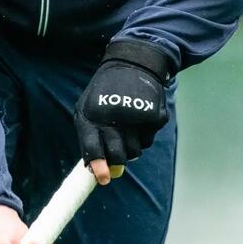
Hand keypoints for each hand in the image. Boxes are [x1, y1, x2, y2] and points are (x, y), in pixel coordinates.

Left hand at [74, 39, 171, 184]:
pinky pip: (148, 140)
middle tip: (118, 155)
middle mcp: (114, 117)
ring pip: (135, 151)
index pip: (92, 146)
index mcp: (92, 115)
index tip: (104, 179)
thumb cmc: (105, 92)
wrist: (132, 64)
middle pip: (118, 155)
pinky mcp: (154, 116)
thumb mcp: (88, 108)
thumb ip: (90, 139)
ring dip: (131, 146)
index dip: (98, 165)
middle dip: (118, 160)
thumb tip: (100, 171)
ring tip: (126, 127)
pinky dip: (143, 135)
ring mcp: (136, 117)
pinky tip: (138, 118)